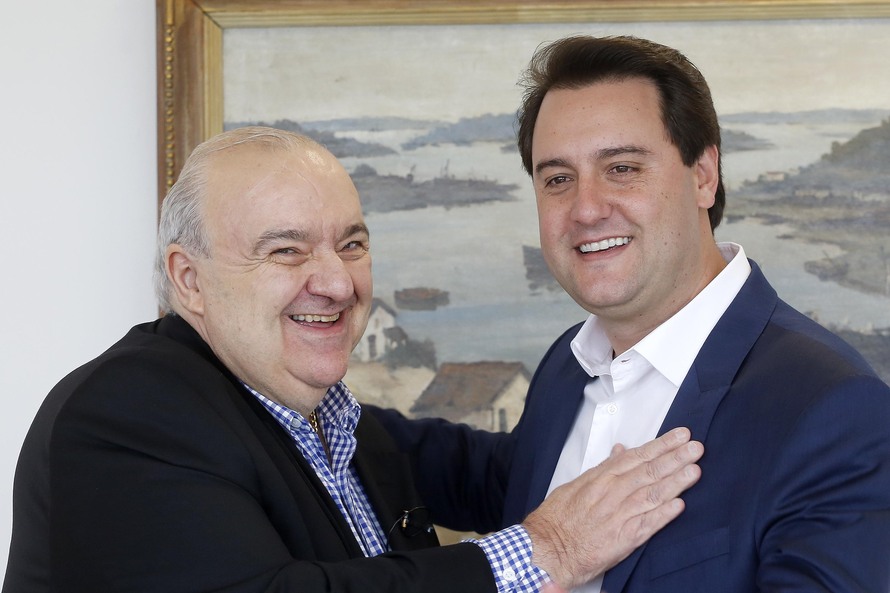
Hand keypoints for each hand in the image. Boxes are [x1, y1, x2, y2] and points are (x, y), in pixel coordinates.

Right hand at [522, 427, 702, 589]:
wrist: (546, 548)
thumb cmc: (558, 518)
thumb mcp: (577, 485)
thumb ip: (602, 468)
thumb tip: (620, 451)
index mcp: (601, 478)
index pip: (637, 456)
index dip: (661, 445)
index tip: (680, 436)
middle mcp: (612, 493)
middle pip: (649, 471)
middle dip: (675, 458)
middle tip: (696, 447)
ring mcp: (618, 515)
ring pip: (652, 494)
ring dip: (676, 481)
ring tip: (695, 470)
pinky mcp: (622, 539)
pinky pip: (648, 524)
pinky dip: (664, 514)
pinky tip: (679, 505)